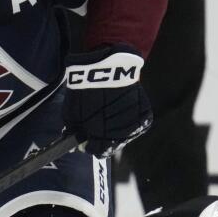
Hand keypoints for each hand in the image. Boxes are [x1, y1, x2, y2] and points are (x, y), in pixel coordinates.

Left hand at [62, 43, 152, 157]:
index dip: (92, 146)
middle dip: (103, 137)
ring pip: (125, 136)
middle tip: (97, 124)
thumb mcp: (72, 113)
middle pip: (113, 144)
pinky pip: (135, 124)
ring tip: (108, 113)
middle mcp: (123, 133)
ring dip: (115, 129)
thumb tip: (77, 147)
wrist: (107, 66)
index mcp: (104, 134)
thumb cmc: (85, 90)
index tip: (87, 140)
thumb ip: (75, 131)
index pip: (100, 151)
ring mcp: (136, 124)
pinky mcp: (145, 114)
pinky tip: (118, 109)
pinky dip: (126, 120)